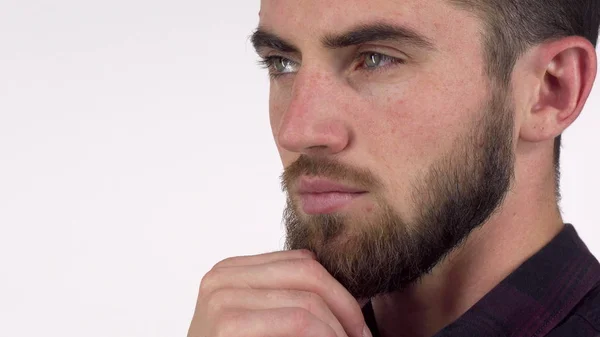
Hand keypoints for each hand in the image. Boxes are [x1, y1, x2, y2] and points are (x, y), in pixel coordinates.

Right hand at [187, 249, 369, 336]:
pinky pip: (298, 321)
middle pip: (308, 272)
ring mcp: (222, 297)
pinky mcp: (228, 323)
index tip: (355, 323)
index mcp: (231, 271)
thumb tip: (349, 298)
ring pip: (308, 299)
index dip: (338, 290)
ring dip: (339, 329)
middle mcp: (223, 277)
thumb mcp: (262, 321)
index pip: (301, 262)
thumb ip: (287, 300)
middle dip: (346, 306)